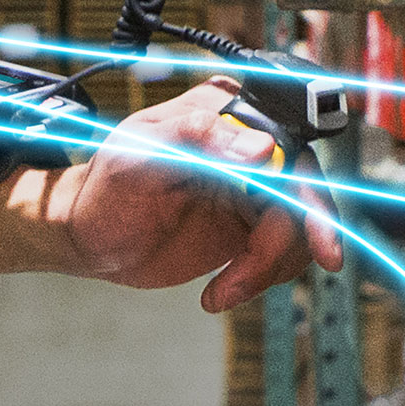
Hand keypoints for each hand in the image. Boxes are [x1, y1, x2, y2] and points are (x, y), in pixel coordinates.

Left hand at [0, 78, 344, 306]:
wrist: (87, 236)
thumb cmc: (103, 187)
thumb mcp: (139, 155)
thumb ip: (197, 139)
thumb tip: (264, 149)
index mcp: (225, 112)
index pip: (287, 143)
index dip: (307, 188)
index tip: (317, 232)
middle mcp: (247, 147)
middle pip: (304, 189)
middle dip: (303, 237)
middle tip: (305, 265)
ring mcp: (253, 188)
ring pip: (299, 228)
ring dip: (267, 269)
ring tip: (220, 292)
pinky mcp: (249, 227)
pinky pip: (282, 254)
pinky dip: (259, 280)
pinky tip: (219, 293)